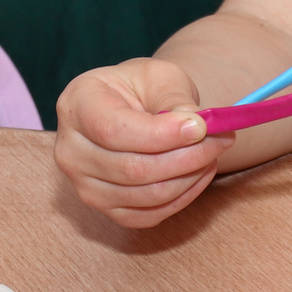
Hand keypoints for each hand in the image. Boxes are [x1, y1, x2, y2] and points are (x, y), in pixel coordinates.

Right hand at [53, 57, 233, 227]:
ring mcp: (84, 185)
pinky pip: (151, 214)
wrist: (133, 109)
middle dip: (187, 157)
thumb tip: (197, 128)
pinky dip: (184, 196)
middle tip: (223, 139)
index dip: (160, 134)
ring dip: (190, 177)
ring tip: (213, 153)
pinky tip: (199, 173)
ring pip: (146, 195)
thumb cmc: (143, 88)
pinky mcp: (107, 210)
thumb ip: (176, 100)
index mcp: (76, 105)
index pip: (113, 130)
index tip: (202, 127)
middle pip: (132, 168)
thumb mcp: (160, 77)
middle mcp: (69, 149)